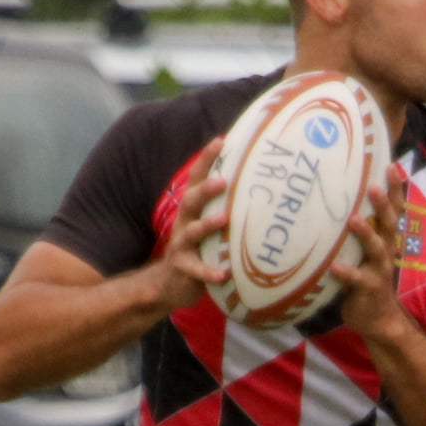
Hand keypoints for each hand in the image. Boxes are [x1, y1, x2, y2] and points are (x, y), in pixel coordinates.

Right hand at [148, 139, 228, 313]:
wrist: (169, 284)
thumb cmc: (199, 251)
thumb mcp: (207, 228)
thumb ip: (223, 210)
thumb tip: (256, 192)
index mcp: (192, 210)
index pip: (197, 179)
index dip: (206, 160)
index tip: (221, 141)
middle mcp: (184, 223)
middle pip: (191, 200)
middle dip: (206, 189)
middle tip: (224, 181)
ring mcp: (182, 245)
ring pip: (193, 231)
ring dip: (208, 224)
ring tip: (224, 219)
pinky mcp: (183, 269)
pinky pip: (196, 269)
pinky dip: (209, 271)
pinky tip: (223, 274)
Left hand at [331, 165, 410, 343]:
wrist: (378, 319)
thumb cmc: (365, 279)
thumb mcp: (364, 252)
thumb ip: (356, 231)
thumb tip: (333, 202)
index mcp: (385, 239)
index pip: (393, 210)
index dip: (395, 189)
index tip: (391, 165)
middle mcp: (385, 251)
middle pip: (388, 223)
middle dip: (383, 204)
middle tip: (373, 186)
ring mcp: (378, 270)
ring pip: (376, 248)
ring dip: (366, 233)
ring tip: (353, 220)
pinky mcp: (368, 289)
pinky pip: (357, 280)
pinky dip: (346, 272)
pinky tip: (334, 267)